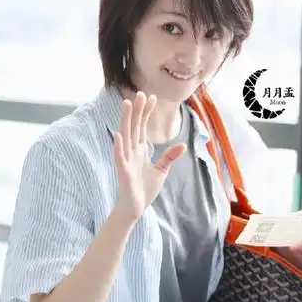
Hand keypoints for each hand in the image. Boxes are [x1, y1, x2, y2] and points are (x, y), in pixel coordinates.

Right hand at [113, 91, 186, 221]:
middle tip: (140, 93)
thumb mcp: (161, 170)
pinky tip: (118, 135)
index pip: (142, 127)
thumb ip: (169, 157)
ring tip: (126, 104)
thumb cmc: (145, 190)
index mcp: (139, 150)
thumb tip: (182, 145)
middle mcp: (131, 152)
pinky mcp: (123, 172)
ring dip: (125, 121)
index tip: (152, 97)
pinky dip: (118, 146)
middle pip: (134, 127)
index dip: (146, 112)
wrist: (135, 208)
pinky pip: (119, 157)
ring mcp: (125, 160)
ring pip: (125, 136)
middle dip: (137, 110)